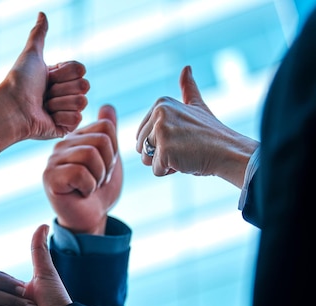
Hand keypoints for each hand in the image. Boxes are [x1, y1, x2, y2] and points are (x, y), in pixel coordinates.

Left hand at [0, 12, 88, 150]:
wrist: (12, 108)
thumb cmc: (19, 81)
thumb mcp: (31, 54)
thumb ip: (38, 34)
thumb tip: (42, 13)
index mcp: (59, 77)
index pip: (80, 69)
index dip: (65, 72)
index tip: (47, 76)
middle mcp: (64, 94)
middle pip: (84, 85)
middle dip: (62, 88)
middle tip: (44, 92)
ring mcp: (65, 112)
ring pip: (82, 102)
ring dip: (59, 102)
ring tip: (43, 106)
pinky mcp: (64, 128)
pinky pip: (76, 119)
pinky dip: (60, 117)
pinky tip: (46, 117)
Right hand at [43, 104, 121, 234]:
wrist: (90, 219)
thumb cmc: (99, 191)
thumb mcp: (109, 159)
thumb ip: (108, 133)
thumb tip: (107, 106)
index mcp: (76, 138)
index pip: (105, 127)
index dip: (113, 151)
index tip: (104, 168)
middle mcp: (62, 145)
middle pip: (100, 140)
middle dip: (107, 166)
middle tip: (97, 180)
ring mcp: (53, 160)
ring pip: (90, 155)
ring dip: (98, 177)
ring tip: (89, 186)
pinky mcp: (50, 177)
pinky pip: (79, 172)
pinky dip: (88, 187)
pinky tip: (80, 193)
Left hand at [136, 65, 257, 187]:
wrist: (230, 152)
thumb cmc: (212, 134)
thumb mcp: (197, 106)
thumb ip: (188, 88)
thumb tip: (186, 68)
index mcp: (161, 103)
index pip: (142, 134)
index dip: (160, 142)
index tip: (182, 137)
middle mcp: (159, 113)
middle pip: (141, 147)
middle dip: (159, 154)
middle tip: (183, 147)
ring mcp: (161, 131)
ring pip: (145, 159)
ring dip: (163, 163)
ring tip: (183, 154)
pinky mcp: (164, 149)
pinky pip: (156, 170)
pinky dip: (169, 171)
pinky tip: (185, 162)